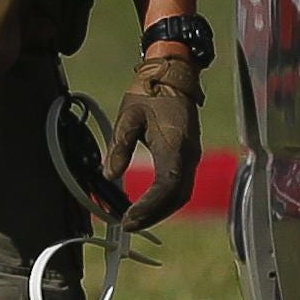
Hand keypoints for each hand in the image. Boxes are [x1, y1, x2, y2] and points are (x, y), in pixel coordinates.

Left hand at [107, 51, 204, 229]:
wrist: (173, 75)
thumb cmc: (150, 92)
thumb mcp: (128, 116)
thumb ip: (119, 146)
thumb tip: (108, 175)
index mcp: (175, 146)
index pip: (166, 187)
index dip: (149, 207)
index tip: (128, 218)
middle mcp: (188, 156)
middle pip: (176, 197)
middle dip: (153, 215)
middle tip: (127, 225)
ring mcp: (191, 157)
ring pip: (180, 195)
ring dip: (159, 210)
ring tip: (133, 219)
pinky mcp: (188, 156)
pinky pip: (179, 185)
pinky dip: (164, 200)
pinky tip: (146, 204)